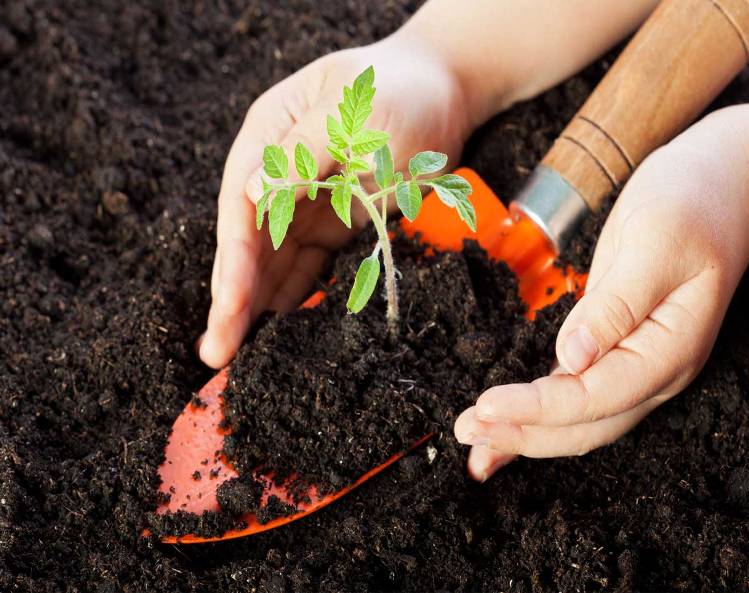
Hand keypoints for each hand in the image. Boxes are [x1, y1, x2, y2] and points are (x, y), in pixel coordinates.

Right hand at [198, 37, 471, 367]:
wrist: (444, 92)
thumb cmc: (400, 90)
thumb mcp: (354, 115)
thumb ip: (304, 154)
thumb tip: (249, 195)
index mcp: (269, 136)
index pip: (242, 207)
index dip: (234, 261)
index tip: (228, 309)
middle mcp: (276, 171)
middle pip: (249, 240)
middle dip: (233, 296)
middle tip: (217, 354)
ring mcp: (302, 198)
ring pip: (271, 259)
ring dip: (255, 304)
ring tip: (236, 354)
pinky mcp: (330, 219)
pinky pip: (305, 262)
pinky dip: (292, 294)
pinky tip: (277, 327)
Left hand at [454, 100, 748, 480]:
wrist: (718, 191)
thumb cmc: (694, 205)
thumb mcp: (656, 243)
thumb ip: (616, 304)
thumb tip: (571, 357)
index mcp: (670, 350)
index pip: (596, 397)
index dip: (538, 408)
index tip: (487, 406)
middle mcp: (653, 370)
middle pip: (584, 424)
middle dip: (522, 433)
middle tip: (466, 430)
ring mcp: (633, 363)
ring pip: (576, 418)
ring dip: (523, 432)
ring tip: (473, 441)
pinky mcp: (611, 349)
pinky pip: (571, 392)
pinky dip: (535, 411)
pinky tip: (502, 421)